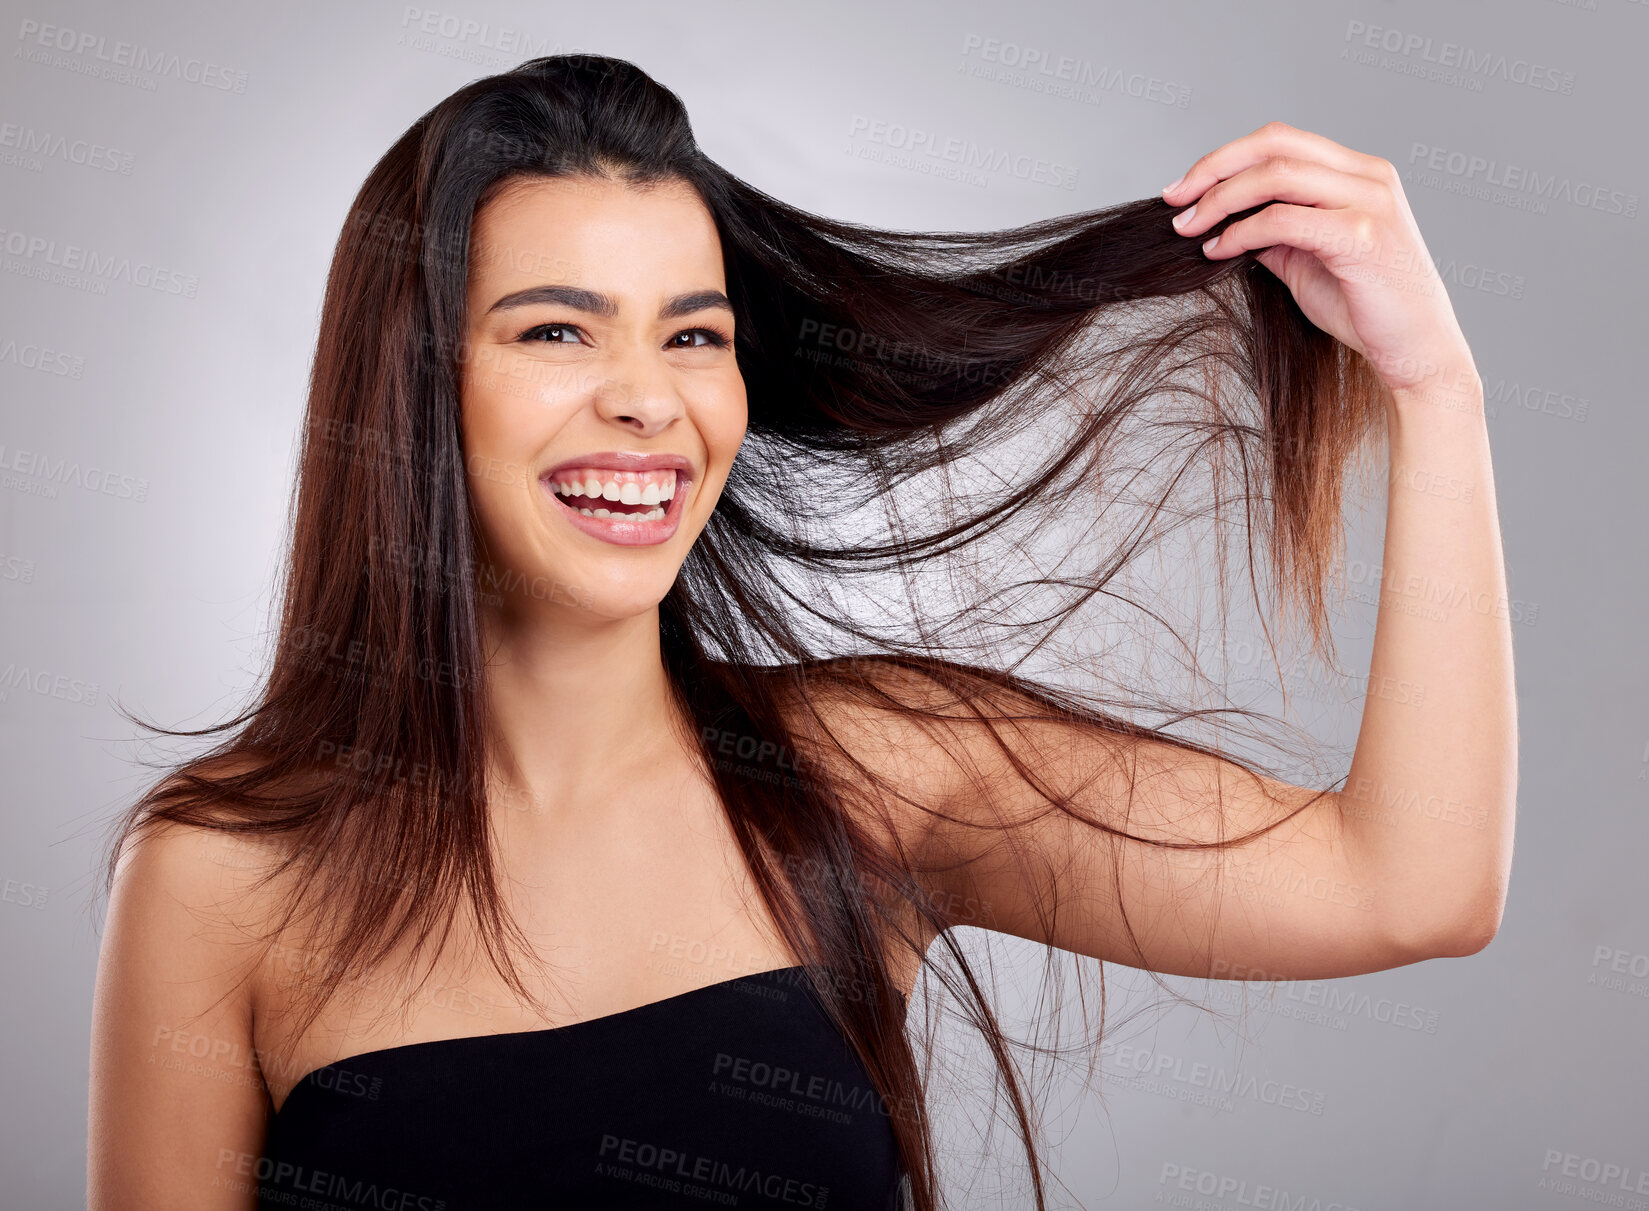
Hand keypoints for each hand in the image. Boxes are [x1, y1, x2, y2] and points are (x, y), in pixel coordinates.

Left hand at [1164, 121, 1477, 400]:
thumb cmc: (1364, 308)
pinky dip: (1242, 231)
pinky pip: (1285, 219)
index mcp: (1359, 173)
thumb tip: (1223, 222)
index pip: (1281, 140)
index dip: (1225, 158)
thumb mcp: (1307, 261)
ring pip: (1277, 175)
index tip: (1183, 189)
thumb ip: (1274, 234)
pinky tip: (1219, 250)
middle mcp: (1369, 176)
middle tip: (1173, 200)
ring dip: (1220, 200)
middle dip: (1214, 168)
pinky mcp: (1363, 236)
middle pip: (1274, 145)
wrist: (1414, 352)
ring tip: (1188, 229)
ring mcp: (1370, 202)